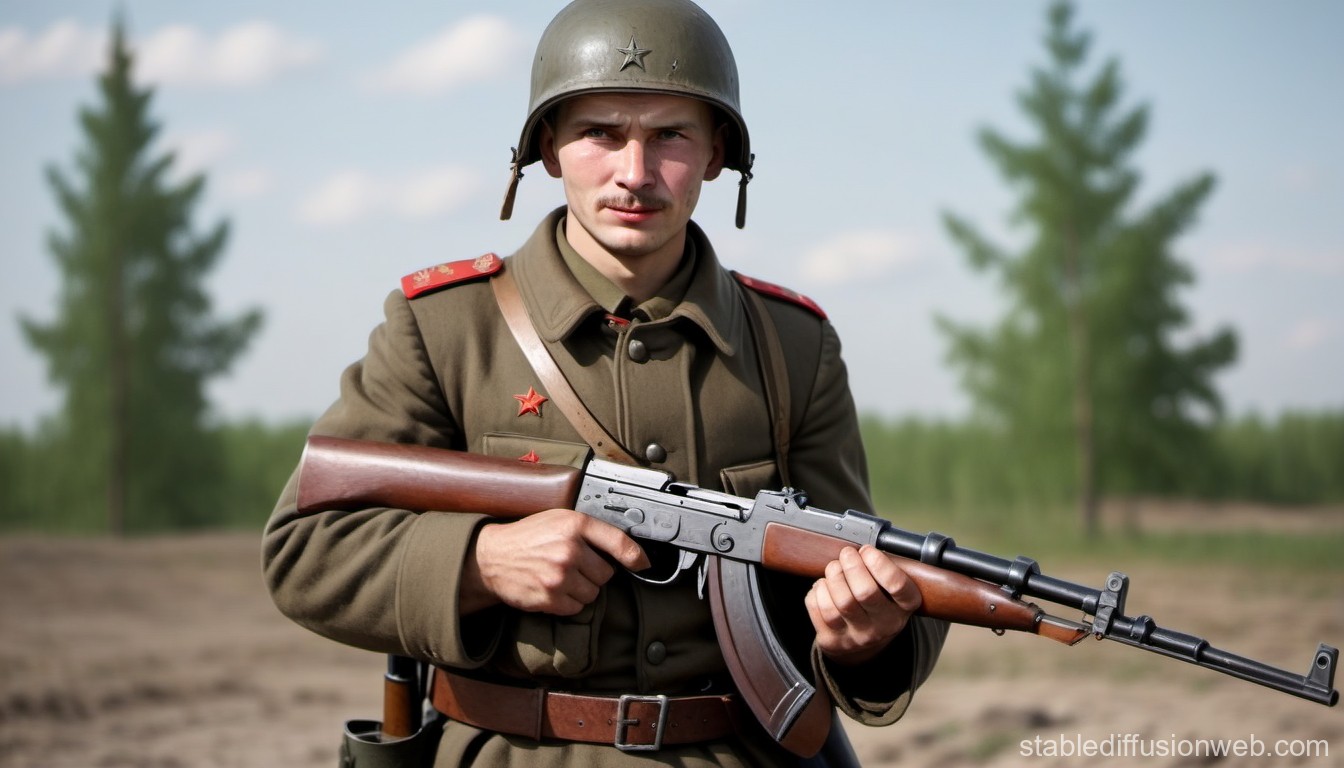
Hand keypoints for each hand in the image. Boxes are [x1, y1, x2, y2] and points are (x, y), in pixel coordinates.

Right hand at [461, 509, 648, 615]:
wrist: (492, 557)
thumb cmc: (529, 536)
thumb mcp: (559, 519)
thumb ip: (590, 530)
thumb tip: (626, 550)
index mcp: (574, 524)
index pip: (619, 542)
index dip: (636, 556)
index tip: (644, 564)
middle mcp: (569, 549)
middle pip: (606, 574)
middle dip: (594, 573)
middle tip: (575, 566)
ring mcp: (559, 575)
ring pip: (593, 593)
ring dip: (582, 589)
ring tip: (562, 576)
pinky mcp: (550, 597)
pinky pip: (576, 607)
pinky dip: (569, 602)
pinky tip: (554, 589)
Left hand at [805, 545, 922, 665]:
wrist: (863, 646)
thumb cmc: (877, 604)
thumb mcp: (891, 589)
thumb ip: (882, 569)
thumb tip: (859, 551)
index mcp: (904, 607)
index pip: (897, 586)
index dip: (879, 563)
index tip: (867, 550)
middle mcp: (884, 626)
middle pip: (865, 592)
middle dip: (851, 566)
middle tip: (846, 554)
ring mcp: (858, 636)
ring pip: (839, 603)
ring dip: (832, 577)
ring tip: (834, 568)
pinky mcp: (833, 641)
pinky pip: (819, 609)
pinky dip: (817, 591)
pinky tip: (824, 587)